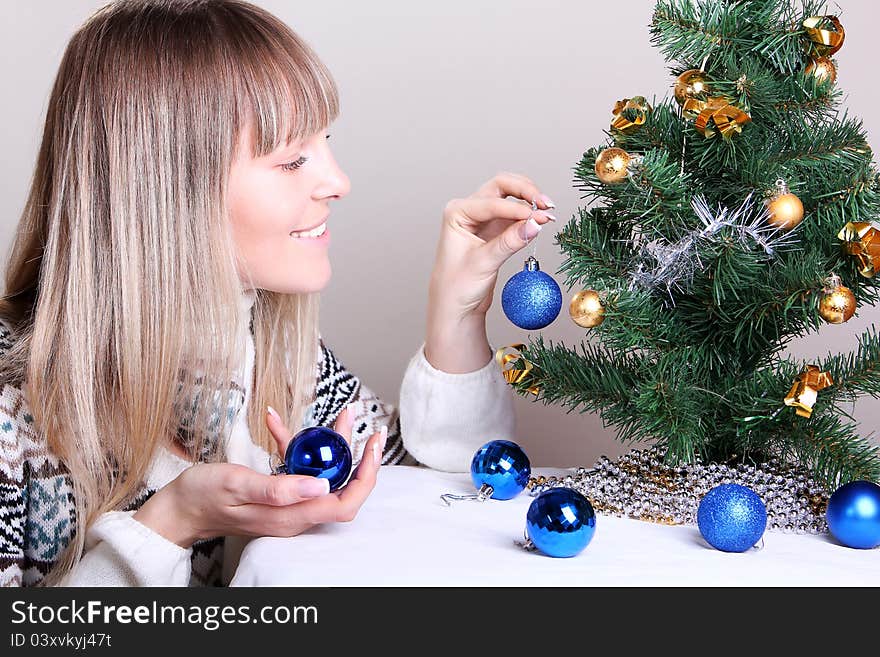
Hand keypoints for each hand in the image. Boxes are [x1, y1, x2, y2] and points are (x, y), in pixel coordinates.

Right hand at [133, 406, 386, 547]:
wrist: (178, 509)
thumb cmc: (203, 496)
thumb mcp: (238, 483)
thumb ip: (279, 488)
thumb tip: (321, 487)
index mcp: (290, 517)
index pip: (344, 503)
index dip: (364, 476)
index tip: (371, 446)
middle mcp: (294, 516)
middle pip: (341, 490)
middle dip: (356, 457)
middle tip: (363, 427)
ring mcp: (287, 507)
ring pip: (323, 477)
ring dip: (331, 447)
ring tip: (338, 418)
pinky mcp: (278, 495)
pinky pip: (297, 471)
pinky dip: (294, 446)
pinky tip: (277, 424)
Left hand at [425, 172, 555, 371]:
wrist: (454, 308)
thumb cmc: (457, 287)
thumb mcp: (484, 263)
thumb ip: (509, 242)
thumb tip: (535, 223)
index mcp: (457, 213)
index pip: (492, 202)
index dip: (517, 208)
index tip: (538, 216)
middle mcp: (468, 211)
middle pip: (501, 186)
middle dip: (525, 191)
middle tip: (546, 203)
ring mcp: (482, 219)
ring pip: (510, 198)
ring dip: (529, 202)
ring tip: (548, 213)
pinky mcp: (494, 231)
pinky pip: (514, 217)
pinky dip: (528, 217)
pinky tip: (541, 222)